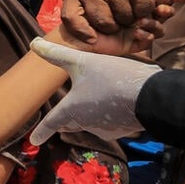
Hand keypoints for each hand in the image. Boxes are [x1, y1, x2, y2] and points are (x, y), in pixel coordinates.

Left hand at [28, 38, 160, 143]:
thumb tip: (34, 43)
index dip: (41, 131)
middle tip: (64, 112)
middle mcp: (86, 124)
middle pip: (69, 123)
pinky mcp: (123, 130)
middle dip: (65, 118)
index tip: (33, 140)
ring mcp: (105, 129)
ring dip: (90, 113)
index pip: (50, 123)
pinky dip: (109, 115)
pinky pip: (110, 123)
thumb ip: (57, 55)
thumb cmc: (111, 77)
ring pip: (91, 123)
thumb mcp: (82, 61)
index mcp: (71, 110)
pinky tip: (117, 102)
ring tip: (99, 95)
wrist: (151, 96)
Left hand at [61, 0, 166, 41]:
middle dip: (114, 25)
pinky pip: (142, 12)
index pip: (69, 17)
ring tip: (129, 2)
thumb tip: (70, 28)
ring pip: (125, 20)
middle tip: (118, 13)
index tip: (92, 38)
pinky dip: (145, 9)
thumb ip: (77, 3)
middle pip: (104, 24)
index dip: (80, 32)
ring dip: (131, 16)